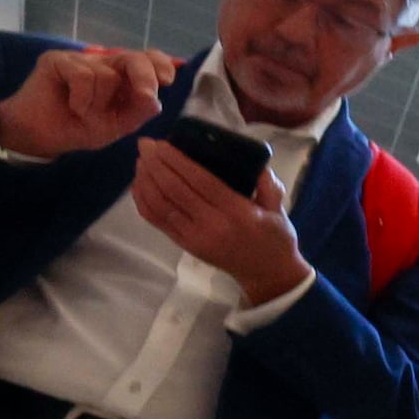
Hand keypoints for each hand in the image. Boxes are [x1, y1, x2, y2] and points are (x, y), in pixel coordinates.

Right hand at [0, 46, 168, 156]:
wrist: (44, 136)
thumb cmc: (82, 127)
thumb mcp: (118, 125)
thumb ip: (138, 112)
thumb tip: (155, 100)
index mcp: (124, 76)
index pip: (147, 59)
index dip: (160, 64)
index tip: (167, 80)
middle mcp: (105, 63)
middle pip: (134, 58)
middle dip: (145, 77)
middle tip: (146, 96)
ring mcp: (81, 59)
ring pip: (107, 74)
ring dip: (99, 102)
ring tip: (83, 111)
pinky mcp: (57, 59)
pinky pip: (83, 75)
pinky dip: (82, 98)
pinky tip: (73, 106)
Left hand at [131, 143, 310, 308]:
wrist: (268, 275)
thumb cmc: (275, 238)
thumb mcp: (279, 210)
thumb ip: (268, 185)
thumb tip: (254, 161)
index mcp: (237, 212)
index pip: (200, 181)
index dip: (177, 161)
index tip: (162, 144)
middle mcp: (212, 224)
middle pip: (175, 189)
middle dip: (156, 164)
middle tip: (145, 145)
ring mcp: (194, 237)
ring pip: (160, 204)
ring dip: (146, 180)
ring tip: (141, 161)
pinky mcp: (184, 244)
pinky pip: (156, 220)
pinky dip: (143, 201)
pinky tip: (139, 185)